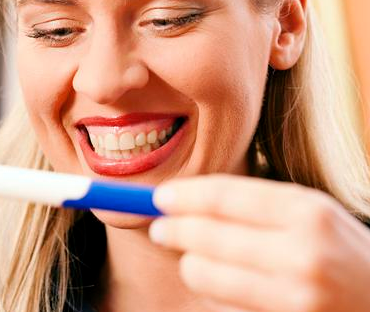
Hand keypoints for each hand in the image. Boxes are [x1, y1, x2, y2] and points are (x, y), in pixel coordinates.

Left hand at [149, 175, 369, 311]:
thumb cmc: (337, 249)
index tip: (159, 196)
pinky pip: (224, 303)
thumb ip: (252, 205)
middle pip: (208, 236)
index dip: (184, 196)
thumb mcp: (309, 213)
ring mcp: (297, 296)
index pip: (225, 197)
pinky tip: (222, 282)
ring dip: (190, 264)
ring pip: (206, 274)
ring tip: (192, 259)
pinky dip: (214, 290)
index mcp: (308, 211)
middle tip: (159, 229)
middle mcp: (303, 252)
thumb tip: (182, 201)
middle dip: (173, 230)